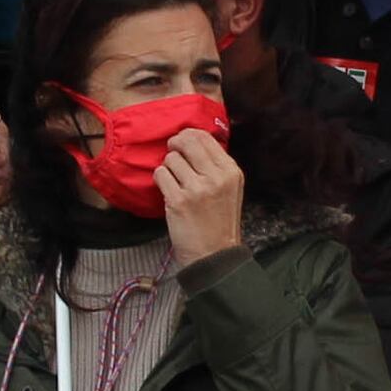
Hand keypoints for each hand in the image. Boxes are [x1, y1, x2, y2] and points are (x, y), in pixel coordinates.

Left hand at [157, 125, 246, 263]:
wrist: (214, 254)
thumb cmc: (219, 222)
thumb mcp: (230, 189)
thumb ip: (216, 166)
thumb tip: (192, 140)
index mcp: (230, 171)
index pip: (205, 138)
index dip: (188, 136)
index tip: (182, 143)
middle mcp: (216, 177)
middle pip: (187, 142)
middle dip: (175, 145)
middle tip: (172, 152)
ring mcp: (196, 188)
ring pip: (171, 159)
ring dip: (168, 167)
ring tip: (175, 181)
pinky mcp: (178, 201)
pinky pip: (160, 175)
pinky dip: (160, 180)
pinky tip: (168, 190)